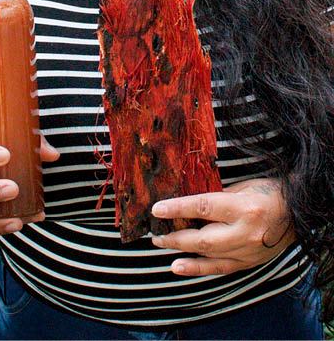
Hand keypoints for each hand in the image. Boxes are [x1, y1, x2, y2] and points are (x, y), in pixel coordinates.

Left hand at [151, 178, 294, 275]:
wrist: (298, 213)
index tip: (157, 209)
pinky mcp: (250, 263)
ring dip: (183, 254)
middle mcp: (245, 232)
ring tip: (162, 249)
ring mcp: (248, 251)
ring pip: (209, 257)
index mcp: (243, 208)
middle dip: (176, 237)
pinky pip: (221, 269)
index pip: (202, 208)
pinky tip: (181, 267)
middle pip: (203, 238)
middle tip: (156, 235)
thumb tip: (188, 205)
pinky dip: (199, 269)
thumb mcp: (243, 186)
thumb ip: (217, 197)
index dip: (177, 208)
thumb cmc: (269, 192)